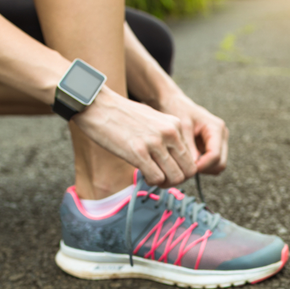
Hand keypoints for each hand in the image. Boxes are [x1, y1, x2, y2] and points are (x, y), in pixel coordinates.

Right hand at [72, 87, 196, 186]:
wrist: (97, 105)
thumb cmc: (122, 114)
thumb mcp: (153, 119)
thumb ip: (167, 137)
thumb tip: (172, 159)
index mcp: (175, 124)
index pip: (191, 158)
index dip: (183, 171)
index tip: (169, 171)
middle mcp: (169, 133)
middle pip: (188, 171)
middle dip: (176, 180)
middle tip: (162, 179)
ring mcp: (155, 143)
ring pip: (175, 177)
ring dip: (164, 183)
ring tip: (152, 177)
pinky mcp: (138, 152)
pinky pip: (156, 178)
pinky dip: (151, 181)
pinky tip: (142, 174)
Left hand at [157, 92, 228, 174]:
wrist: (174, 103)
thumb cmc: (177, 110)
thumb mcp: (181, 128)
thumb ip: (189, 147)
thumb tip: (194, 167)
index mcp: (216, 128)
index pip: (215, 155)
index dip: (202, 165)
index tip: (187, 169)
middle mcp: (221, 135)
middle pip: (220, 163)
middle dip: (204, 168)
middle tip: (186, 169)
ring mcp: (219, 141)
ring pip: (218, 165)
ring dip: (203, 168)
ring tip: (186, 163)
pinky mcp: (213, 146)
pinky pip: (212, 163)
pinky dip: (202, 166)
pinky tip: (188, 160)